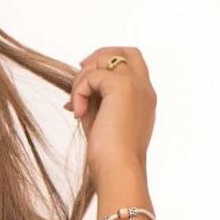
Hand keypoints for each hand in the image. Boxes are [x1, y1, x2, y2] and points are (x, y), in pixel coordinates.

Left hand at [62, 47, 155, 174]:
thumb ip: (95, 99)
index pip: (131, 62)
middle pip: (122, 51)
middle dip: (96, 58)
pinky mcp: (122, 87)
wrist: (119, 168)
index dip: (107, 62)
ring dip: (82, 79)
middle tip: (78, 79)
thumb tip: (75, 88)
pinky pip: (91, 75)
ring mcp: (136, 85)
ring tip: (77, 106)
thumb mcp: (101, 119)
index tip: (85, 77)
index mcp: (144, 96)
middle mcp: (144, 87)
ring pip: (104, 60)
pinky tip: (78, 113)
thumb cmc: (109, 153)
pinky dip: (78, 92)